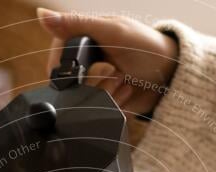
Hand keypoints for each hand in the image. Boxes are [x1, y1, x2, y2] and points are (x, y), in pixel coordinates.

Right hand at [37, 8, 178, 114]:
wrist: (175, 74)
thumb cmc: (148, 46)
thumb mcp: (112, 32)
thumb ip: (77, 24)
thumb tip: (40, 14)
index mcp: (84, 41)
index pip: (57, 60)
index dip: (63, 70)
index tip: (78, 73)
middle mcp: (87, 64)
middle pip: (71, 87)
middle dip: (93, 83)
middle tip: (115, 73)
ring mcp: (97, 85)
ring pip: (85, 102)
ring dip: (107, 95)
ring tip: (125, 83)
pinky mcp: (107, 103)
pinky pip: (100, 114)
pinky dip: (115, 106)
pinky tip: (128, 93)